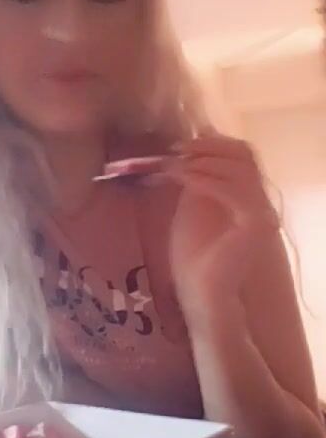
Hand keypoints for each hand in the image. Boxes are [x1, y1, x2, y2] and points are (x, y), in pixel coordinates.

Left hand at [105, 132, 280, 314]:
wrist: (201, 294)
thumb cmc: (194, 258)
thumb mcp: (190, 210)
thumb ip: (196, 182)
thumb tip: (191, 152)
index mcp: (246, 197)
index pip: (240, 156)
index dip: (212, 143)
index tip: (181, 144)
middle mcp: (259, 202)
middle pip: (244, 155)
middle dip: (209, 146)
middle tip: (178, 149)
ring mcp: (261, 213)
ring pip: (240, 168)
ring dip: (204, 161)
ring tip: (177, 165)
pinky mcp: (256, 224)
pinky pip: (234, 190)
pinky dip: (207, 180)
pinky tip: (184, 179)